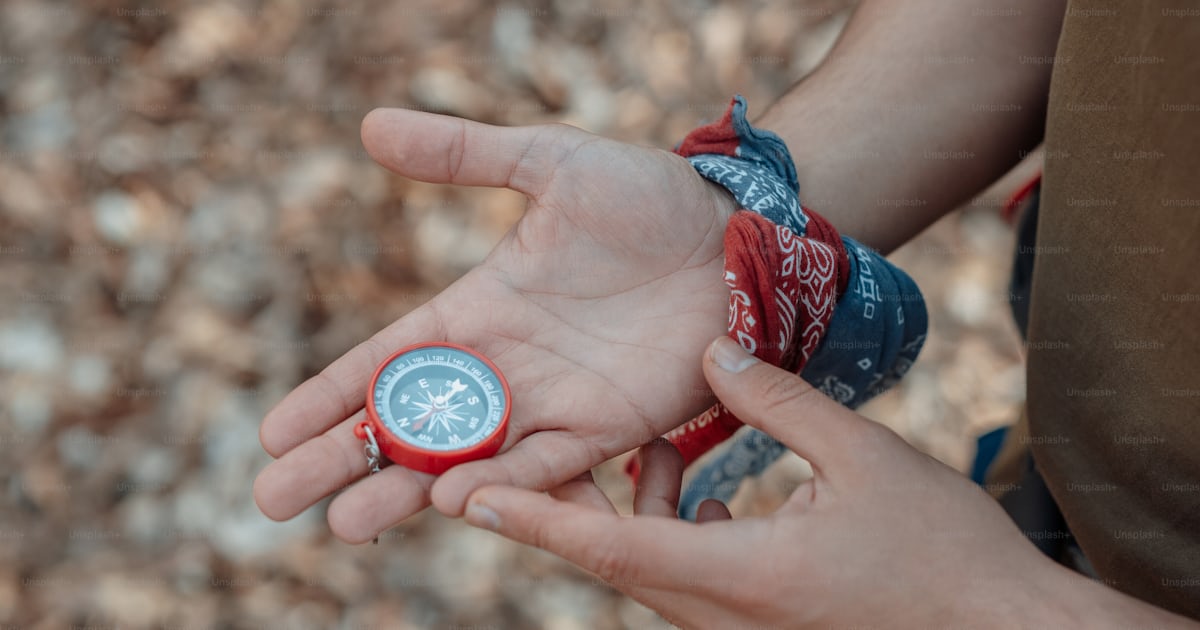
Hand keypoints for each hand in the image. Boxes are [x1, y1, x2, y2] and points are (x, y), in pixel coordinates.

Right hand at [254, 108, 735, 541]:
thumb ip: (464, 153)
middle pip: (407, 426)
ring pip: (464, 460)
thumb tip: (368, 125)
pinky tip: (453, 504)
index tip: (271, 432)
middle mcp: (505, 366)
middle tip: (274, 501)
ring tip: (347, 523)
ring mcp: (553, 402)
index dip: (329, 396)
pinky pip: (547, 464)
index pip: (386, 363)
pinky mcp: (610, 426)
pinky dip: (504, 485)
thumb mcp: (547, 162)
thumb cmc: (644, 196)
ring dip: (406, 493)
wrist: (734, 232)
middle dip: (343, 462)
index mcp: (477, 309)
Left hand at [461, 337, 1093, 627]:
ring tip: (668, 449)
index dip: (535, 516)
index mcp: (736, 575)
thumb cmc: (944, 553)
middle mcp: (719, 614)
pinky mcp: (758, 623)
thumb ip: (779, 402)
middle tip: (525, 450)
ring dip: (639, 510)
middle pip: (614, 558)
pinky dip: (679, 530)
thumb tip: (712, 352)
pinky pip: (688, 577)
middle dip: (564, 505)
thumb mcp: (862, 458)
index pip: (609, 548)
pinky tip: (712, 488)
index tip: (471, 495)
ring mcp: (737, 626)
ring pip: (651, 566)